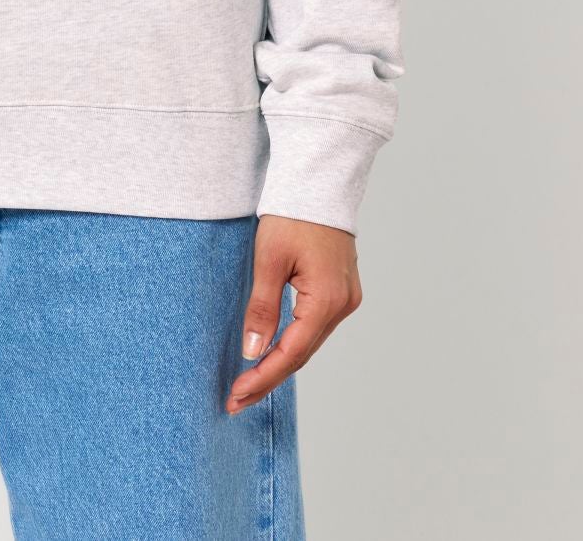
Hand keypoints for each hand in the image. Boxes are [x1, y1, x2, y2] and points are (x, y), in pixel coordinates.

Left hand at [225, 213, 361, 413]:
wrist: (318, 182)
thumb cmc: (292, 215)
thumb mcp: (269, 260)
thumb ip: (262, 308)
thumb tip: (253, 351)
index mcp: (327, 300)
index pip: (291, 353)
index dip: (262, 378)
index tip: (236, 395)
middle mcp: (343, 304)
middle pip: (302, 353)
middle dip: (268, 377)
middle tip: (236, 399)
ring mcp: (346, 298)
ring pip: (309, 342)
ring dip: (280, 362)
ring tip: (249, 383)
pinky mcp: (341, 290)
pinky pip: (315, 326)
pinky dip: (293, 342)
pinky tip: (274, 353)